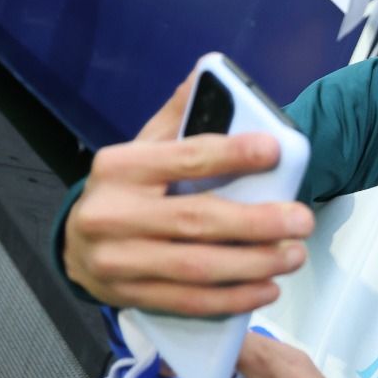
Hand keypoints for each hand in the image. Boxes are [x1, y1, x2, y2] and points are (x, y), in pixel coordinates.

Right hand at [61, 75, 314, 316]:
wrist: (76, 244)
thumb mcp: (142, 147)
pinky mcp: (128, 295)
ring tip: (294, 255)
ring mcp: (117, 261)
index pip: (184, 157)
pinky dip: (233, 297)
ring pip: (196, 267)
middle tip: (302, 221)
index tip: (275, 150)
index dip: (232, 154)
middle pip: (196, 220)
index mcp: (119, 168)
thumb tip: (206, 75)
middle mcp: (113, 214)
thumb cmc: (125, 190)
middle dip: (257, 223)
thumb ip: (177, 117)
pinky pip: (189, 301)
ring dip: (254, 264)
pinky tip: (267, 287)